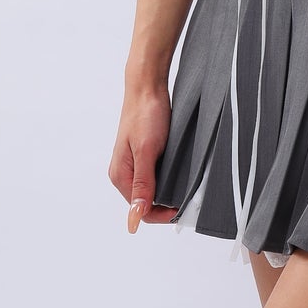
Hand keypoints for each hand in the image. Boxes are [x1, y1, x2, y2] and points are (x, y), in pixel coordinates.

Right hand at [108, 88, 180, 231]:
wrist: (148, 88)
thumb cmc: (145, 115)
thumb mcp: (146, 151)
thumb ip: (142, 185)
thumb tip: (134, 218)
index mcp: (120, 175)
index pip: (139, 211)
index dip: (160, 214)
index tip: (180, 208)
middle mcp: (123, 173)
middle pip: (145, 203)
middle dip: (165, 204)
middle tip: (187, 196)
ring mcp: (133, 164)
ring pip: (151, 190)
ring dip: (166, 191)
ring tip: (183, 184)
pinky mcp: (142, 155)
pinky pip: (154, 176)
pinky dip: (166, 179)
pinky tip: (177, 172)